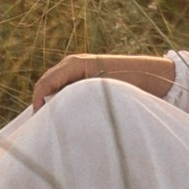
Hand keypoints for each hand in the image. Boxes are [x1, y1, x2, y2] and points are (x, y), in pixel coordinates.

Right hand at [29, 51, 174, 109]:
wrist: (150, 76)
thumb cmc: (127, 83)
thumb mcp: (98, 92)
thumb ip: (75, 98)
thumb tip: (54, 109)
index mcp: (75, 64)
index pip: (45, 83)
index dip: (38, 101)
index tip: (40, 120)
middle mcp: (73, 63)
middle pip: (47, 84)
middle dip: (43, 103)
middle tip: (44, 126)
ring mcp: (78, 68)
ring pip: (55, 88)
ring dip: (53, 103)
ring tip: (55, 122)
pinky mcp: (85, 76)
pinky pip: (66, 88)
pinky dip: (63, 101)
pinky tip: (67, 115)